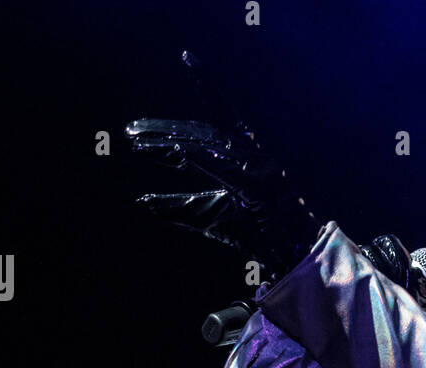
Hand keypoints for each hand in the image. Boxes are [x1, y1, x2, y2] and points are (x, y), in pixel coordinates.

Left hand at [126, 52, 322, 281]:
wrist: (295, 252)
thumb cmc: (258, 233)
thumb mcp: (208, 216)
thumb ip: (176, 208)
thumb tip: (142, 201)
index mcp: (240, 156)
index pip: (213, 122)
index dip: (204, 85)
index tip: (187, 57)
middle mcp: (249, 154)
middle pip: (202, 133)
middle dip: (164, 130)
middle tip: (130, 132)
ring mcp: (257, 168)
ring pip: (210, 146)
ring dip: (173, 144)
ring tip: (141, 145)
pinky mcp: (259, 186)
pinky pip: (226, 169)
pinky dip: (203, 159)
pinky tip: (178, 150)